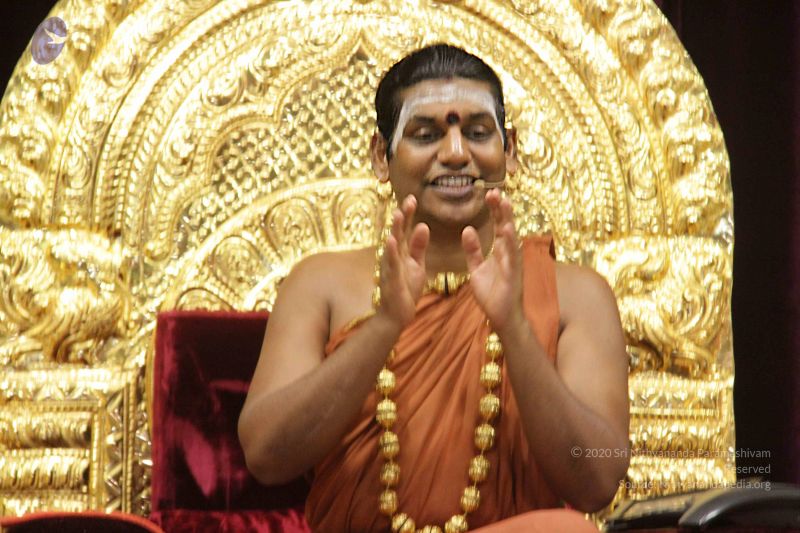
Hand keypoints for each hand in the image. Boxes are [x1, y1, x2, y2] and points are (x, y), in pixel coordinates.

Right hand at [376, 195, 429, 326]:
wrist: (396, 315)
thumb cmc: (405, 289)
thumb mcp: (416, 265)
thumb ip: (419, 246)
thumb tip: (423, 225)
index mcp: (402, 252)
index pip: (406, 229)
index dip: (409, 214)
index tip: (413, 198)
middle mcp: (394, 257)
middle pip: (399, 233)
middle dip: (403, 216)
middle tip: (409, 199)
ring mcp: (390, 268)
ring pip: (393, 245)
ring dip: (395, 229)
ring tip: (398, 214)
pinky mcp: (391, 280)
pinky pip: (391, 265)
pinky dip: (391, 252)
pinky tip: (391, 241)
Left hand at [462, 189, 523, 330]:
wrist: (501, 317)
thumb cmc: (492, 293)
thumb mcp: (476, 269)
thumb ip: (473, 250)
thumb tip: (467, 230)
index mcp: (501, 251)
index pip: (499, 225)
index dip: (495, 210)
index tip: (489, 193)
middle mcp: (509, 253)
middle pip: (506, 226)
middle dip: (501, 209)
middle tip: (494, 191)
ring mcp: (513, 263)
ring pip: (511, 237)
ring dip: (507, 220)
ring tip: (504, 202)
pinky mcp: (513, 274)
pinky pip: (511, 256)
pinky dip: (510, 242)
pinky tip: (507, 230)